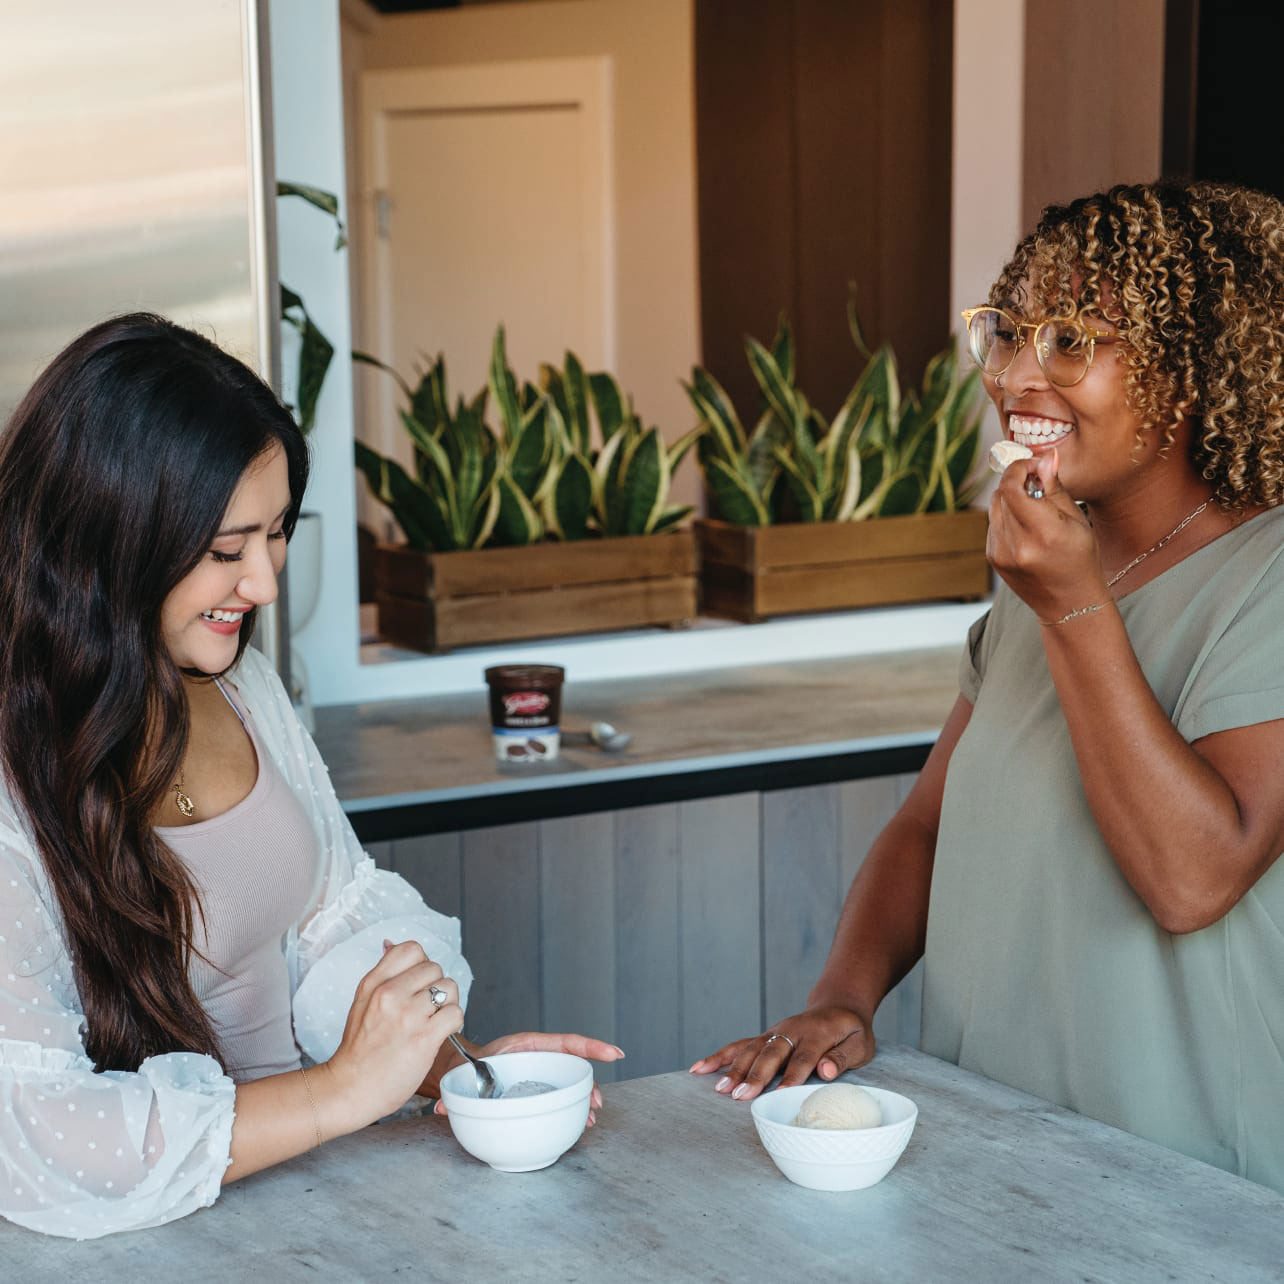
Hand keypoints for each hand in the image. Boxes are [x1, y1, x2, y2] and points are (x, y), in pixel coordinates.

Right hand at [320, 940, 463, 1133]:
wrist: (351, 1089)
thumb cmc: (359, 1050)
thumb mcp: (362, 1002)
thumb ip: (382, 975)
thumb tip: (391, 943)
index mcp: (374, 983)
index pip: (411, 949)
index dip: (421, 965)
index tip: (417, 983)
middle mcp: (390, 994)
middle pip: (435, 968)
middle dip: (435, 987)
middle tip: (425, 1009)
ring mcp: (408, 1015)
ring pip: (449, 988)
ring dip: (446, 1005)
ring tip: (432, 1021)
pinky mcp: (424, 1038)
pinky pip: (455, 1013)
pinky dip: (453, 1023)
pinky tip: (439, 1033)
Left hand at [431, 1031, 622, 1125]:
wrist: (461, 1069)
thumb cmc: (466, 1066)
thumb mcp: (464, 1072)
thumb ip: (456, 1089)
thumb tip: (443, 1107)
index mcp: (525, 1046)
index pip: (566, 1042)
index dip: (592, 1047)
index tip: (614, 1053)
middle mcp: (538, 1056)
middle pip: (573, 1066)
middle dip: (590, 1083)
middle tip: (598, 1104)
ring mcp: (540, 1071)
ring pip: (569, 1082)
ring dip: (584, 1098)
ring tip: (591, 1118)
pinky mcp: (539, 1086)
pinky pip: (560, 1094)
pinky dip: (572, 1107)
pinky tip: (580, 1122)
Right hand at [689, 1005, 874, 1101]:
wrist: (838, 1005)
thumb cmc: (851, 1031)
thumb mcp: (859, 1044)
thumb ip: (842, 1057)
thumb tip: (825, 1070)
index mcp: (818, 1032)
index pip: (804, 1057)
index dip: (793, 1076)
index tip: (780, 1095)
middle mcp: (792, 1029)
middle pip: (771, 1053)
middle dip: (755, 1075)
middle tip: (740, 1096)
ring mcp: (775, 1031)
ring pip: (751, 1049)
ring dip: (734, 1068)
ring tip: (719, 1089)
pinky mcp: (765, 1036)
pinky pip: (740, 1045)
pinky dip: (719, 1056)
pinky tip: (700, 1068)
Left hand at [987, 449, 1105, 621]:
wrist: (1069, 603)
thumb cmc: (1081, 560)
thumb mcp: (1076, 521)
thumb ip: (1055, 488)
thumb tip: (1046, 457)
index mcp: (1044, 533)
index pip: (1012, 488)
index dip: (1019, 469)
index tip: (1034, 465)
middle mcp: (1017, 544)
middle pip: (1001, 495)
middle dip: (1016, 480)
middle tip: (1036, 480)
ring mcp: (1001, 553)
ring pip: (995, 508)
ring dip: (1010, 497)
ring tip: (1034, 505)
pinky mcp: (993, 558)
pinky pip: (993, 524)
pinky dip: (1006, 516)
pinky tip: (1026, 526)